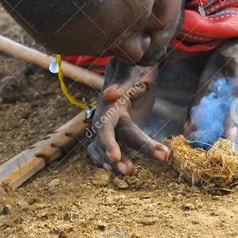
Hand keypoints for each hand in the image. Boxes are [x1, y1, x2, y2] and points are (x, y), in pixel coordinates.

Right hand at [87, 60, 168, 174]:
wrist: (132, 66)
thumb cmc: (135, 69)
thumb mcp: (132, 71)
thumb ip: (123, 83)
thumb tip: (109, 94)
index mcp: (110, 104)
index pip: (105, 127)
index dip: (108, 143)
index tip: (114, 157)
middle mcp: (105, 116)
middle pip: (108, 140)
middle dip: (116, 158)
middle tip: (129, 171)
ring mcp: (106, 124)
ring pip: (102, 147)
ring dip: (112, 162)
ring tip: (129, 172)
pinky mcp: (112, 130)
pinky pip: (103, 148)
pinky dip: (106, 159)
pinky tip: (117, 168)